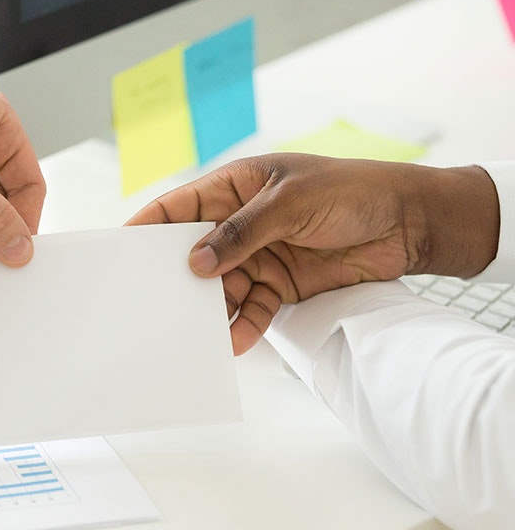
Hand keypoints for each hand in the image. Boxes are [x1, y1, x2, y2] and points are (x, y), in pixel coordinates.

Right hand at [128, 154, 498, 353]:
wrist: (407, 222)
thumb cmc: (351, 191)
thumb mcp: (291, 202)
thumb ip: (242, 232)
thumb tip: (197, 262)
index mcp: (235, 187)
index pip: (180, 206)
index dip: (150, 225)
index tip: (122, 248)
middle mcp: (241, 224)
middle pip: (195, 253)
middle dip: (176, 276)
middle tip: (153, 301)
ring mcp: (259, 255)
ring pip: (220, 287)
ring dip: (210, 309)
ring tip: (196, 332)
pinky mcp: (280, 284)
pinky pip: (252, 308)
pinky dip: (244, 324)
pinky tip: (237, 341)